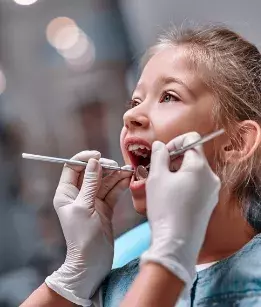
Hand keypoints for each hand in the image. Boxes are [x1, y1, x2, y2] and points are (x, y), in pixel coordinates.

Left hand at [45, 151, 130, 305]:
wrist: (93, 262)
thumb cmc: (82, 236)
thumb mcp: (84, 207)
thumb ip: (90, 183)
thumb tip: (94, 162)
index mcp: (66, 193)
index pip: (73, 167)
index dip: (85, 159)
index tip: (98, 156)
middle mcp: (78, 194)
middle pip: (91, 172)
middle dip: (104, 167)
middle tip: (117, 167)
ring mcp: (92, 200)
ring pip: (104, 181)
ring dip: (116, 175)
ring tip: (128, 170)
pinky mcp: (105, 207)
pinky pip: (113, 191)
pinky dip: (120, 185)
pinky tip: (128, 179)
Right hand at [141, 132, 220, 287]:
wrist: (177, 244)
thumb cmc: (165, 208)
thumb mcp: (156, 177)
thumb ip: (158, 155)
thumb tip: (160, 145)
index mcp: (200, 167)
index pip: (191, 139)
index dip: (174, 143)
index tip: (162, 156)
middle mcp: (211, 177)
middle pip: (192, 156)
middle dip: (174, 159)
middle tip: (157, 172)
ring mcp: (212, 192)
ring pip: (193, 171)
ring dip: (177, 172)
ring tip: (162, 187)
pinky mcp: (209, 204)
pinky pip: (196, 185)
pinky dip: (183, 184)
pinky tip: (171, 198)